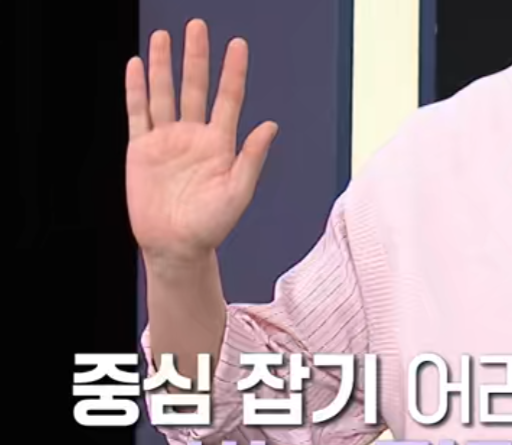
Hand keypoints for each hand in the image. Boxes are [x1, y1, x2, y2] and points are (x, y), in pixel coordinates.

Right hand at [125, 19, 276, 267]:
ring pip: (164, 94)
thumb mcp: (237, 193)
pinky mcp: (141, 149)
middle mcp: (193, 136)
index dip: (233, 72)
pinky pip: (138, 113)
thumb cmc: (211, 226)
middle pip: (194, 87)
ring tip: (163, 37)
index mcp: (220, 144)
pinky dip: (136, 90)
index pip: (228, 98)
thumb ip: (252, 159)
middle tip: (197, 26)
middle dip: (196, 57)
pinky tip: (135, 66)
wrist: (176, 246)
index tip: (238, 45)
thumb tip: (270, 126)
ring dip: (163, 66)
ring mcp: (166, 140)